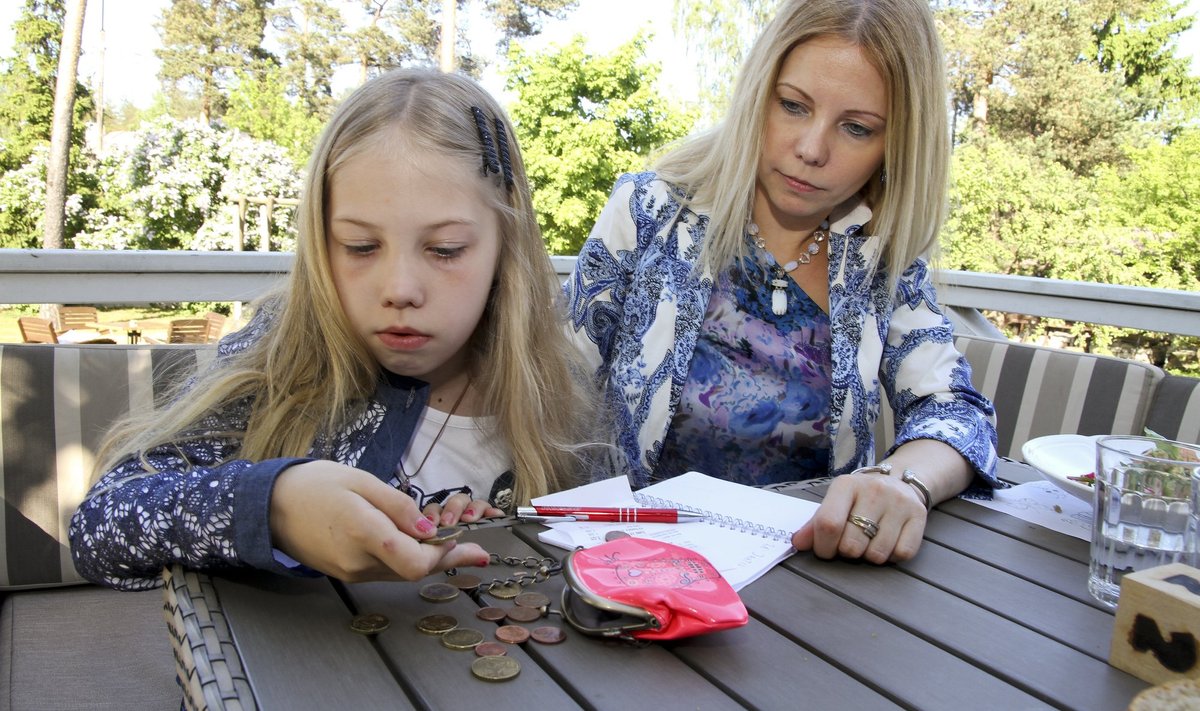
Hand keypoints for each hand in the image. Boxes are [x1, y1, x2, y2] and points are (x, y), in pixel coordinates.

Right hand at [269, 461, 490, 581]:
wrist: (268, 506)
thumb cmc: (314, 485)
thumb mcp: (361, 481)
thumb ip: (397, 506)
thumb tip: (428, 527)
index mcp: (363, 534)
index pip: (415, 562)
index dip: (443, 553)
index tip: (460, 538)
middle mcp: (358, 561)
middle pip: (413, 571)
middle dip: (445, 558)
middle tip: (475, 550)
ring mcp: (351, 571)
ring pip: (401, 573)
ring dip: (426, 559)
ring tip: (453, 544)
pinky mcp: (346, 573)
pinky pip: (385, 571)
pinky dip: (405, 559)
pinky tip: (418, 544)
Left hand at [791, 469, 926, 563]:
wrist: (900, 480)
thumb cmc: (860, 499)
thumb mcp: (836, 503)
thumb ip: (815, 524)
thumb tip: (798, 544)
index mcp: (846, 485)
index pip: (828, 523)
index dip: (823, 546)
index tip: (825, 550)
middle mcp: (874, 490)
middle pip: (852, 544)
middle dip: (847, 552)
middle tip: (851, 543)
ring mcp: (899, 502)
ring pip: (877, 554)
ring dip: (869, 556)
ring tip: (870, 541)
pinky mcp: (919, 516)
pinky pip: (901, 554)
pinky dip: (891, 556)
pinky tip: (888, 542)